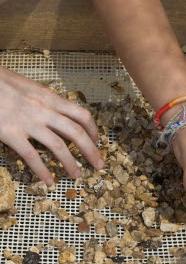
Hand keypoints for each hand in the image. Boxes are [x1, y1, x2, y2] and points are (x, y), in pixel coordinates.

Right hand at [0, 67, 103, 184]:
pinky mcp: (11, 133)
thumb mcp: (31, 87)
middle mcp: (44, 110)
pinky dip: (42, 170)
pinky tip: (48, 180)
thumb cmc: (3, 83)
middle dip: (91, 151)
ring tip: (77, 175)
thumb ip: (48, 101)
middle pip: (77, 133)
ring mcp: (28, 122)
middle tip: (99, 164)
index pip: (82, 115)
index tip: (96, 142)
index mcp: (50, 98)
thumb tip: (63, 114)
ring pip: (58, 146)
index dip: (93, 131)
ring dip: (71, 163)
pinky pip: (31, 156)